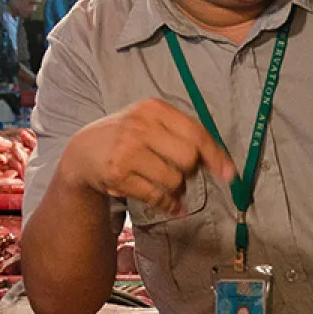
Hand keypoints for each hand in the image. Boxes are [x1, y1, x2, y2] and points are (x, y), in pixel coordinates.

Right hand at [58, 98, 233, 215]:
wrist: (83, 151)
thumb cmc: (127, 136)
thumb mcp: (151, 123)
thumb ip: (184, 136)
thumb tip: (223, 166)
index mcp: (154, 109)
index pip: (196, 133)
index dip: (215, 155)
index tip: (228, 174)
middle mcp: (140, 126)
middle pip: (188, 158)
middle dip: (190, 170)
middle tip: (176, 169)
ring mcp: (127, 150)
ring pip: (174, 180)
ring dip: (175, 188)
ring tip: (160, 180)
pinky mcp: (118, 174)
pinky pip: (158, 196)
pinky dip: (169, 204)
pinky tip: (170, 204)